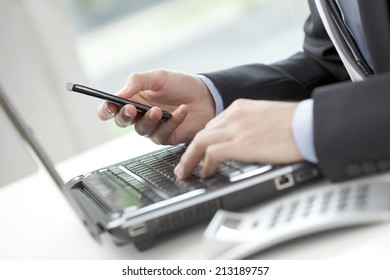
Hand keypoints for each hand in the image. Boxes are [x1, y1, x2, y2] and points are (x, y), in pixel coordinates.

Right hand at [97, 69, 214, 144]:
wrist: (207, 95)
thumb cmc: (181, 85)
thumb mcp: (158, 76)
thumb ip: (136, 81)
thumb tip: (118, 94)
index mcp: (133, 99)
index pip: (111, 109)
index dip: (107, 110)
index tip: (111, 106)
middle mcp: (140, 115)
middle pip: (122, 121)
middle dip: (125, 116)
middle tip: (132, 109)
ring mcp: (153, 127)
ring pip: (142, 130)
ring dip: (149, 120)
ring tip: (159, 110)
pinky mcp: (167, 136)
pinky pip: (163, 134)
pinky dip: (172, 122)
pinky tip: (182, 110)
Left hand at [174, 99, 303, 178]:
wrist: (309, 123)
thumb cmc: (296, 123)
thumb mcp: (267, 118)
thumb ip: (251, 126)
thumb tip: (246, 141)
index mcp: (241, 108)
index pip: (213, 125)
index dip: (203, 141)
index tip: (199, 152)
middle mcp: (234, 115)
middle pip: (202, 133)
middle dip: (190, 151)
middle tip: (184, 164)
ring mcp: (236, 128)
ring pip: (200, 142)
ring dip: (189, 159)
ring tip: (185, 172)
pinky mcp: (240, 143)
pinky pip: (211, 154)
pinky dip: (204, 164)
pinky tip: (204, 173)